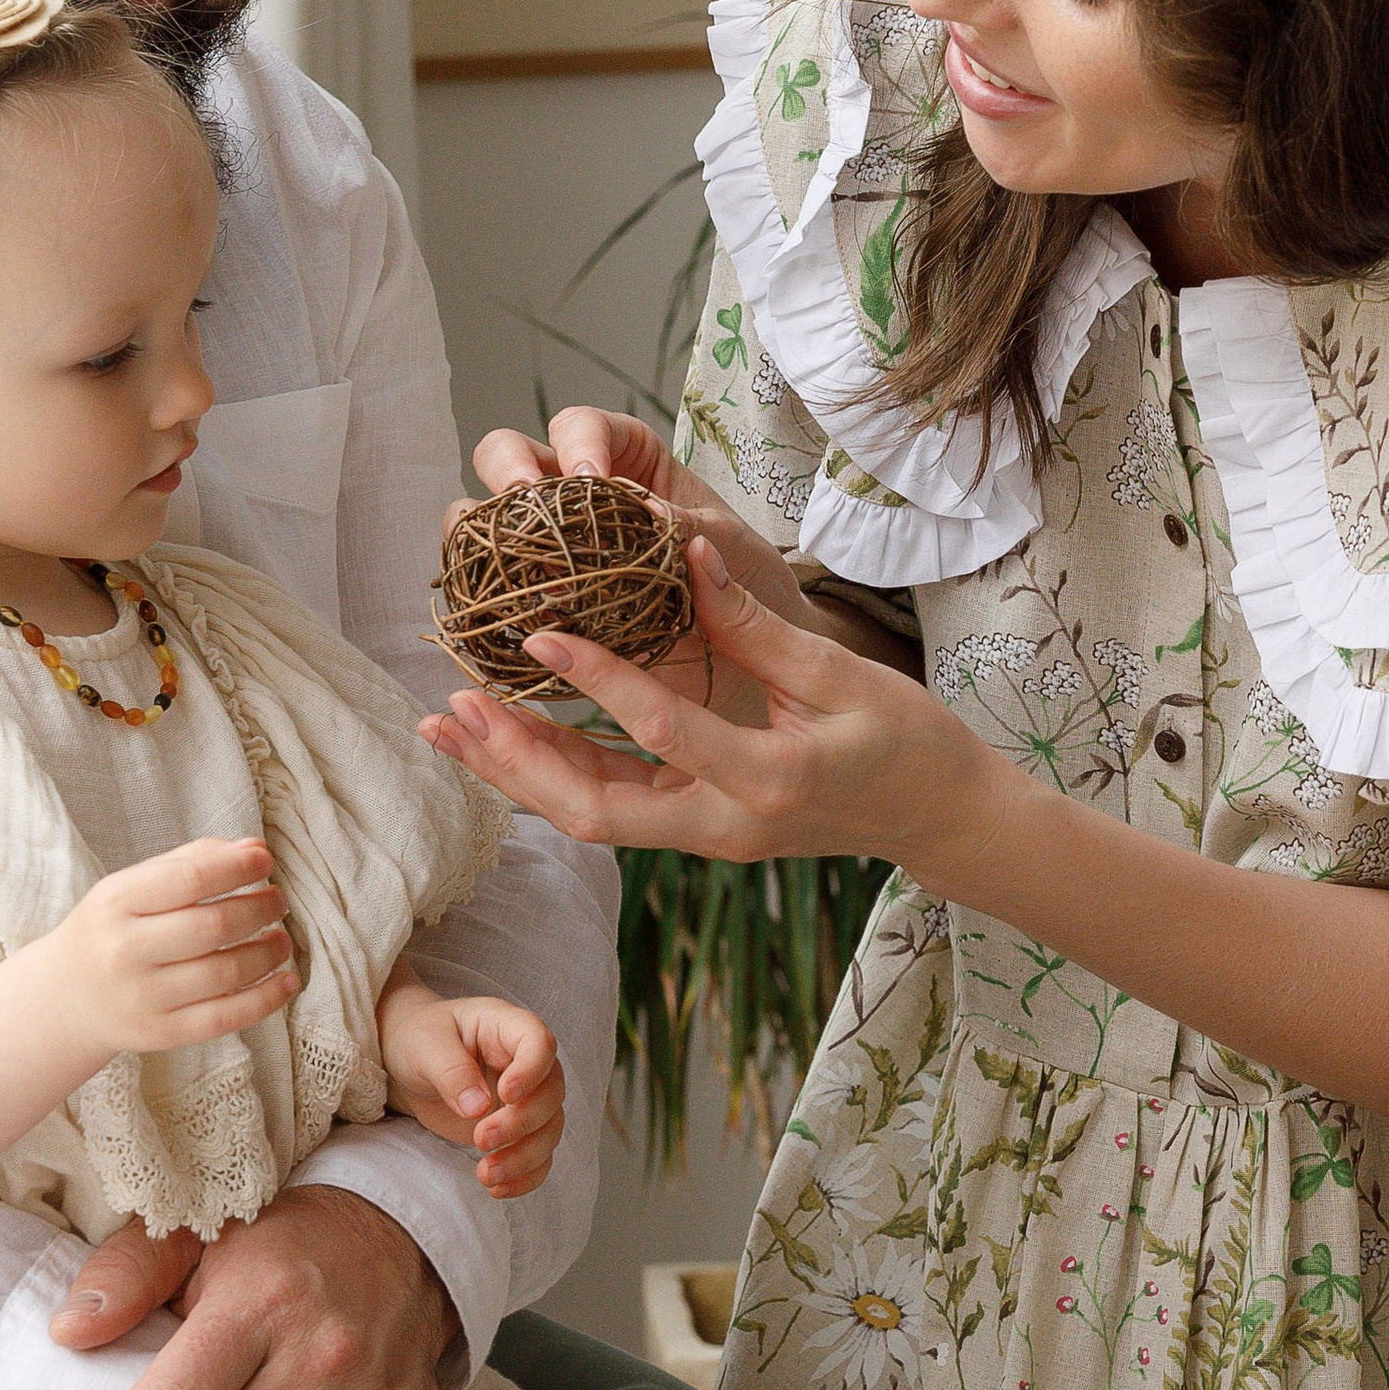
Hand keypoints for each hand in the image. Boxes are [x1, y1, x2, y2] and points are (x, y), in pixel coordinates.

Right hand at [48, 836, 295, 1056]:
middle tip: (278, 901)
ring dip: (269, 952)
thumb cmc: (112, 929)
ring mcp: (142, 997)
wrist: (65, 997)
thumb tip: (255, 848)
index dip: (238, 868)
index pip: (190, 879)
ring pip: (225, 973)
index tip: (265, 862)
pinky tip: (288, 981)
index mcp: (116, 902)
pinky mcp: (161, 1033)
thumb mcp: (132, 885)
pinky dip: (266, 999)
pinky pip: (225, 1018)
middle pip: (213, 927)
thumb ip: (192, 861)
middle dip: (260, 908)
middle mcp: (125, 950)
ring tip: (281, 939)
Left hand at [377, 975, 564, 1197]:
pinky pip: (538, 1156)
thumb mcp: (425, 1046)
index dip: (532, 1071)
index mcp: (507, 1028)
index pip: (541, 1043)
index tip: (505, 1094)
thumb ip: (452, 1072)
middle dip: (522, 1123)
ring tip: (486, 1175)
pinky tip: (498, 1189)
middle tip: (481, 1138)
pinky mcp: (516, 1130)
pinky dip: (525, 1177)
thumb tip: (479, 1108)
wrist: (407, 1061)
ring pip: (549, 1130)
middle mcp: (525, 1063)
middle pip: (551, 1093)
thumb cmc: (417, 1038)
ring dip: (524, 1157)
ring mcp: (525, 1099)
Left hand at [424, 533, 997, 879]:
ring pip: (589, 817)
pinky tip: (504, 738)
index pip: (663, 732)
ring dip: (516, 772)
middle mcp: (723, 824)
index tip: (537, 635)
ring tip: (450, 725)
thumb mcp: (838, 674)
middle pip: (594, 810)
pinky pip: (609, 809)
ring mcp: (706, 837)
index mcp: (767, 782)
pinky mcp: (697, 831)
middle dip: (517, 761)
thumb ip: (752, 624)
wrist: (938, 817)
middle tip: (455, 708)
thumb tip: (684, 552)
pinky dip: (551, 776)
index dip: (596, 683)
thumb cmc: (905, 738)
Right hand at [464, 407, 817, 687]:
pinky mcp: (538, 599)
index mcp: (624, 457)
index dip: (577, 444)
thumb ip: (693, 529)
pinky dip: (485, 596)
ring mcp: (547, 545)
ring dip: (482, 533)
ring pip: (483, 518)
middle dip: (507, 469)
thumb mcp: (731, 548)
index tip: (591, 481)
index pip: (581, 425)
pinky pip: (489, 587)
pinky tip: (502, 616)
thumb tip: (653, 515)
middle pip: (508, 454)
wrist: (749, 650)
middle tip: (522, 501)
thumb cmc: (744, 579)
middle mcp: (572, 494)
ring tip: (503, 563)